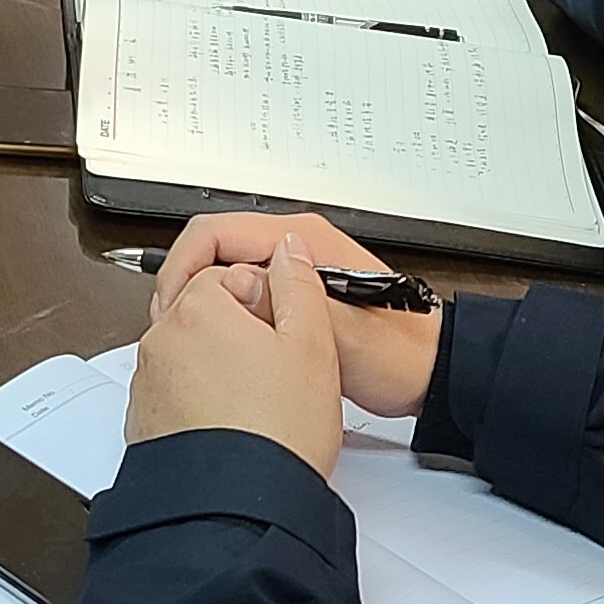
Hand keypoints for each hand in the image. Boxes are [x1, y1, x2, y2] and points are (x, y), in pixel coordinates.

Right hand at [140, 210, 439, 424]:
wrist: (432, 372)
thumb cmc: (398, 353)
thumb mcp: (337, 332)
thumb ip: (285, 304)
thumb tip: (232, 288)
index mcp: (304, 241)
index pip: (216, 231)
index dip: (183, 266)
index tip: (171, 304)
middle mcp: (298, 244)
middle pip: (214, 244)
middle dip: (186, 281)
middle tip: (173, 323)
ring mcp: (297, 264)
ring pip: (226, 265)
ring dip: (204, 295)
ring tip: (194, 332)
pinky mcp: (296, 287)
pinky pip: (244, 283)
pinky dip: (224, 305)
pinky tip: (223, 336)